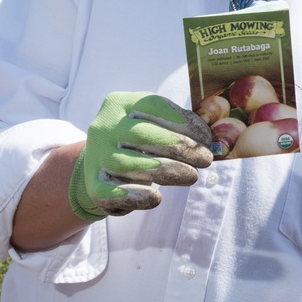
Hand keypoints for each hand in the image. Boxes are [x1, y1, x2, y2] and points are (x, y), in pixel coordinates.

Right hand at [69, 92, 213, 220]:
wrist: (104, 165)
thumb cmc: (139, 140)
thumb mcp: (154, 122)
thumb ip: (179, 125)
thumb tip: (208, 140)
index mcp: (120, 103)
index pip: (155, 107)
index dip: (184, 122)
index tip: (206, 138)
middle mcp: (103, 127)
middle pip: (143, 135)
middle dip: (180, 148)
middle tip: (205, 159)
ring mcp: (96, 156)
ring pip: (130, 164)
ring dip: (167, 171)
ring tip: (192, 176)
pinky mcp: (93, 186)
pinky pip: (114, 192)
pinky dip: (137, 196)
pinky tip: (157, 198)